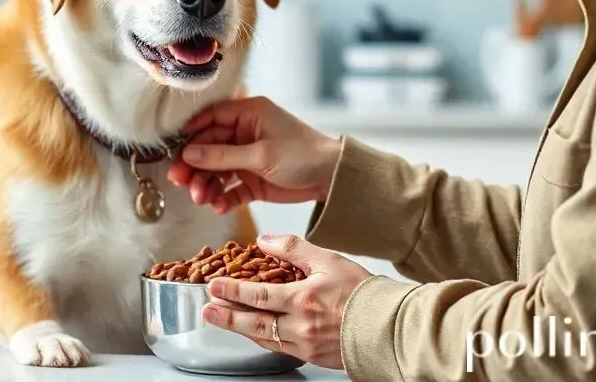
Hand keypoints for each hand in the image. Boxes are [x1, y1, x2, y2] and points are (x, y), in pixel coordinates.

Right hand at [168, 96, 341, 213]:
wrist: (333, 179)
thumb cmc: (303, 155)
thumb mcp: (261, 154)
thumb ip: (223, 155)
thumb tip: (189, 153)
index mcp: (249, 114)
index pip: (211, 118)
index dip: (191, 132)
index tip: (174, 149)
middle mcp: (245, 133)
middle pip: (209, 147)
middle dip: (194, 166)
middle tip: (179, 182)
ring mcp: (248, 157)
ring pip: (217, 170)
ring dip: (206, 184)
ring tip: (201, 199)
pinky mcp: (254, 180)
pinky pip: (231, 188)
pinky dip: (223, 197)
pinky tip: (217, 206)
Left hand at [201, 234, 371, 369]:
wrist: (388, 326)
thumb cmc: (363, 293)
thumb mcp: (328, 260)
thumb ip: (294, 248)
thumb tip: (265, 240)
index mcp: (303, 300)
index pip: (258, 295)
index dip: (233, 290)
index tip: (214, 286)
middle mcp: (301, 326)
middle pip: (253, 322)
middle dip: (226, 316)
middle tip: (207, 310)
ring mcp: (305, 344)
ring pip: (263, 337)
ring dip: (239, 329)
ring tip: (221, 320)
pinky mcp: (311, 356)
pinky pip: (278, 348)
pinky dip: (261, 339)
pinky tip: (252, 332)